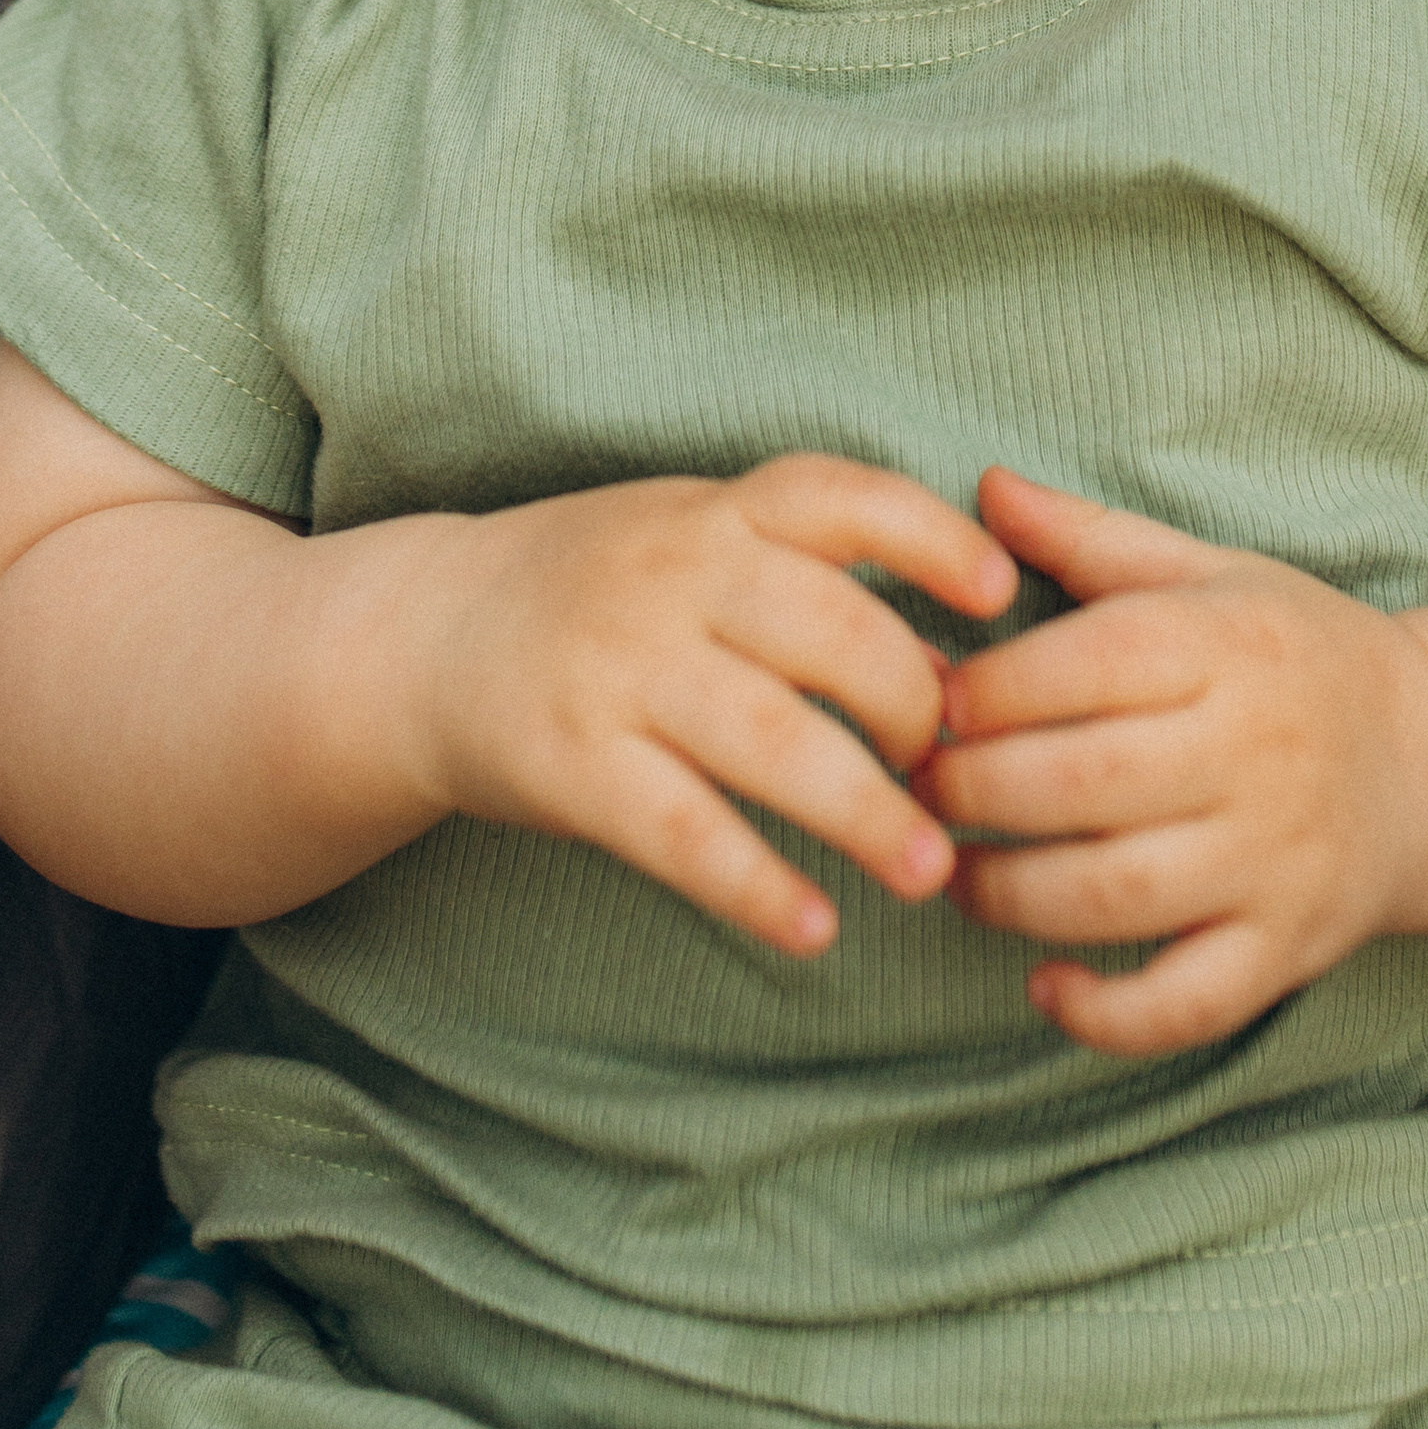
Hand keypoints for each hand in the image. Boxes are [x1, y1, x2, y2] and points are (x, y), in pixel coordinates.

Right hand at [392, 457, 1016, 958]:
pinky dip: (754, 884)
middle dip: (912, 706)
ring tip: (928, 871)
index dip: (931, 539)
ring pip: (768, 738)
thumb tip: (957, 666)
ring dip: (861, 811)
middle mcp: (670, 577)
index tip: (1002, 596)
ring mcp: (617, 668)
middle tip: (954, 772)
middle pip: (827, 631)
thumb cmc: (600, 589)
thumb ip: (809, 582)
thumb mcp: (693, 539)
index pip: (840, 500)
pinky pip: (681, 831)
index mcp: (715, 513)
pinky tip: (814, 928)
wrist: (425, 636)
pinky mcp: (570, 764)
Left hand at [916, 468, 1427, 1055]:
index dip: (985, 690)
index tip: (926, 700)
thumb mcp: (1209, 574)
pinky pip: (1188, 1003)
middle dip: (972, 792)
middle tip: (915, 792)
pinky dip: (1108, 1013)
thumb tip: (986, 486)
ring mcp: (1274, 860)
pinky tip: (1047, 987)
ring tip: (957, 876)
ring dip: (1010, 896)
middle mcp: (1254, 752)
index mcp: (1225, 646)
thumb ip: (1092, 538)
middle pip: (1082, 783)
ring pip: (1118, 896)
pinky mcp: (1287, 950)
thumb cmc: (1295, 655)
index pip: (1084, 664)